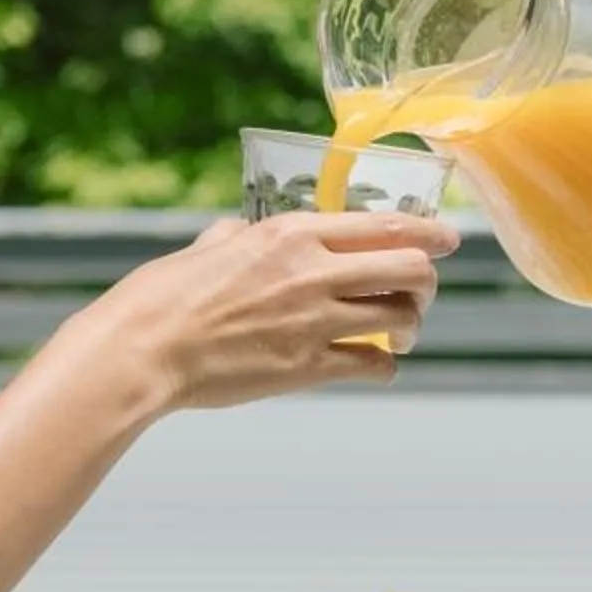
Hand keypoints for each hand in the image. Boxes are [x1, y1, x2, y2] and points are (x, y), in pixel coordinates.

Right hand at [92, 210, 454, 409]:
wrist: (143, 349)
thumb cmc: (163, 295)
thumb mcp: (207, 246)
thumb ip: (234, 235)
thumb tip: (238, 232)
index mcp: (292, 233)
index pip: (386, 224)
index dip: (429, 232)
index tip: (448, 238)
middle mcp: (313, 271)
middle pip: (410, 268)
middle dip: (427, 280)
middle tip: (421, 292)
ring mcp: (313, 321)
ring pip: (400, 317)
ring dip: (410, 325)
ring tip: (401, 332)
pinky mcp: (306, 368)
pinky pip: (372, 365)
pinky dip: (384, 366)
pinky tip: (375, 366)